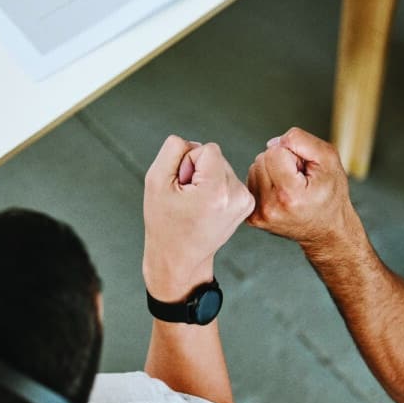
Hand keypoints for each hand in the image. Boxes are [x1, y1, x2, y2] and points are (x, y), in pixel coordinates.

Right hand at [143, 136, 254, 300]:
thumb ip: (174, 149)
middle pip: (216, 157)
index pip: (207, 149)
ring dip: (206, 180)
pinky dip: (216, 188)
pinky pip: (228, 179)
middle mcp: (237, 196)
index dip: (188, 164)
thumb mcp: (156, 180)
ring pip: (222, 167)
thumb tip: (194, 144)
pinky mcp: (248, 204)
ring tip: (196, 205)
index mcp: (216, 190)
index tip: (182, 188)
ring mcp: (246, 202)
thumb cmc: (164, 222)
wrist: (180, 258)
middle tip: (187, 199)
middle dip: (198, 172)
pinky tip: (206, 207)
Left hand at [246, 127, 360, 250]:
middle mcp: (270, 208)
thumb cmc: (331, 194)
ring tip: (291, 186)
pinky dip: (265, 183)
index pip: (274, 152)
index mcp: (289, 195)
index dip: (292, 155)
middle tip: (299, 179)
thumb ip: (302, 141)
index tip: (304, 171)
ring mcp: (259, 215)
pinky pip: (251, 183)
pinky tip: (281, 194)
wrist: (327, 229)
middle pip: (261, 159)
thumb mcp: (329, 159)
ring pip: (254, 169)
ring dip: (272, 171)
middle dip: (280, 162)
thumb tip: (273, 143)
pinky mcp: (253, 218)